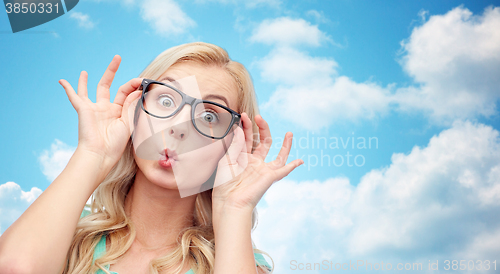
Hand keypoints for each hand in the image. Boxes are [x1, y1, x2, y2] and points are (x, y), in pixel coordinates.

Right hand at [58, 55, 142, 171]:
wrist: (100, 154)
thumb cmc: (116, 144)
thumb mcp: (128, 122)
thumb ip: (132, 105)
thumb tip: (138, 90)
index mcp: (119, 112)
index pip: (126, 92)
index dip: (134, 85)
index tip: (142, 80)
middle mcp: (106, 109)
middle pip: (109, 86)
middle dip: (112, 71)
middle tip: (117, 57)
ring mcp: (94, 109)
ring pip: (90, 90)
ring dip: (87, 80)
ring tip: (85, 71)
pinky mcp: (84, 110)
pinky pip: (75, 97)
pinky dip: (69, 89)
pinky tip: (62, 81)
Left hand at [212, 113, 303, 211]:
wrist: (229, 201)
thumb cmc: (224, 184)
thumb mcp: (226, 160)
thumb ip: (235, 145)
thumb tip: (241, 129)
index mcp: (242, 157)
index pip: (247, 137)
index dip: (246, 126)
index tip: (243, 115)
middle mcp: (254, 162)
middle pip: (263, 142)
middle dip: (262, 128)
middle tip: (259, 117)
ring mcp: (263, 169)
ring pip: (278, 155)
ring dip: (285, 144)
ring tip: (290, 133)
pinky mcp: (270, 177)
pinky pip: (284, 170)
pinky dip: (293, 166)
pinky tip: (300, 161)